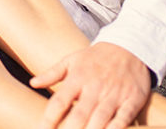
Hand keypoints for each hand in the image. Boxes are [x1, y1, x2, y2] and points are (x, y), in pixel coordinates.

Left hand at [29, 43, 150, 128]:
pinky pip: (123, 119)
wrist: (130, 47)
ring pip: (100, 119)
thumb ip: (52, 73)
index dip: (49, 119)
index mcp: (77, 78)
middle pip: (79, 115)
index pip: (59, 102)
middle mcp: (95, 88)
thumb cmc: (95, 57)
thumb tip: (33, 82)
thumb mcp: (72, 60)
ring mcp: (114, 94)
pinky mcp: (132, 100)